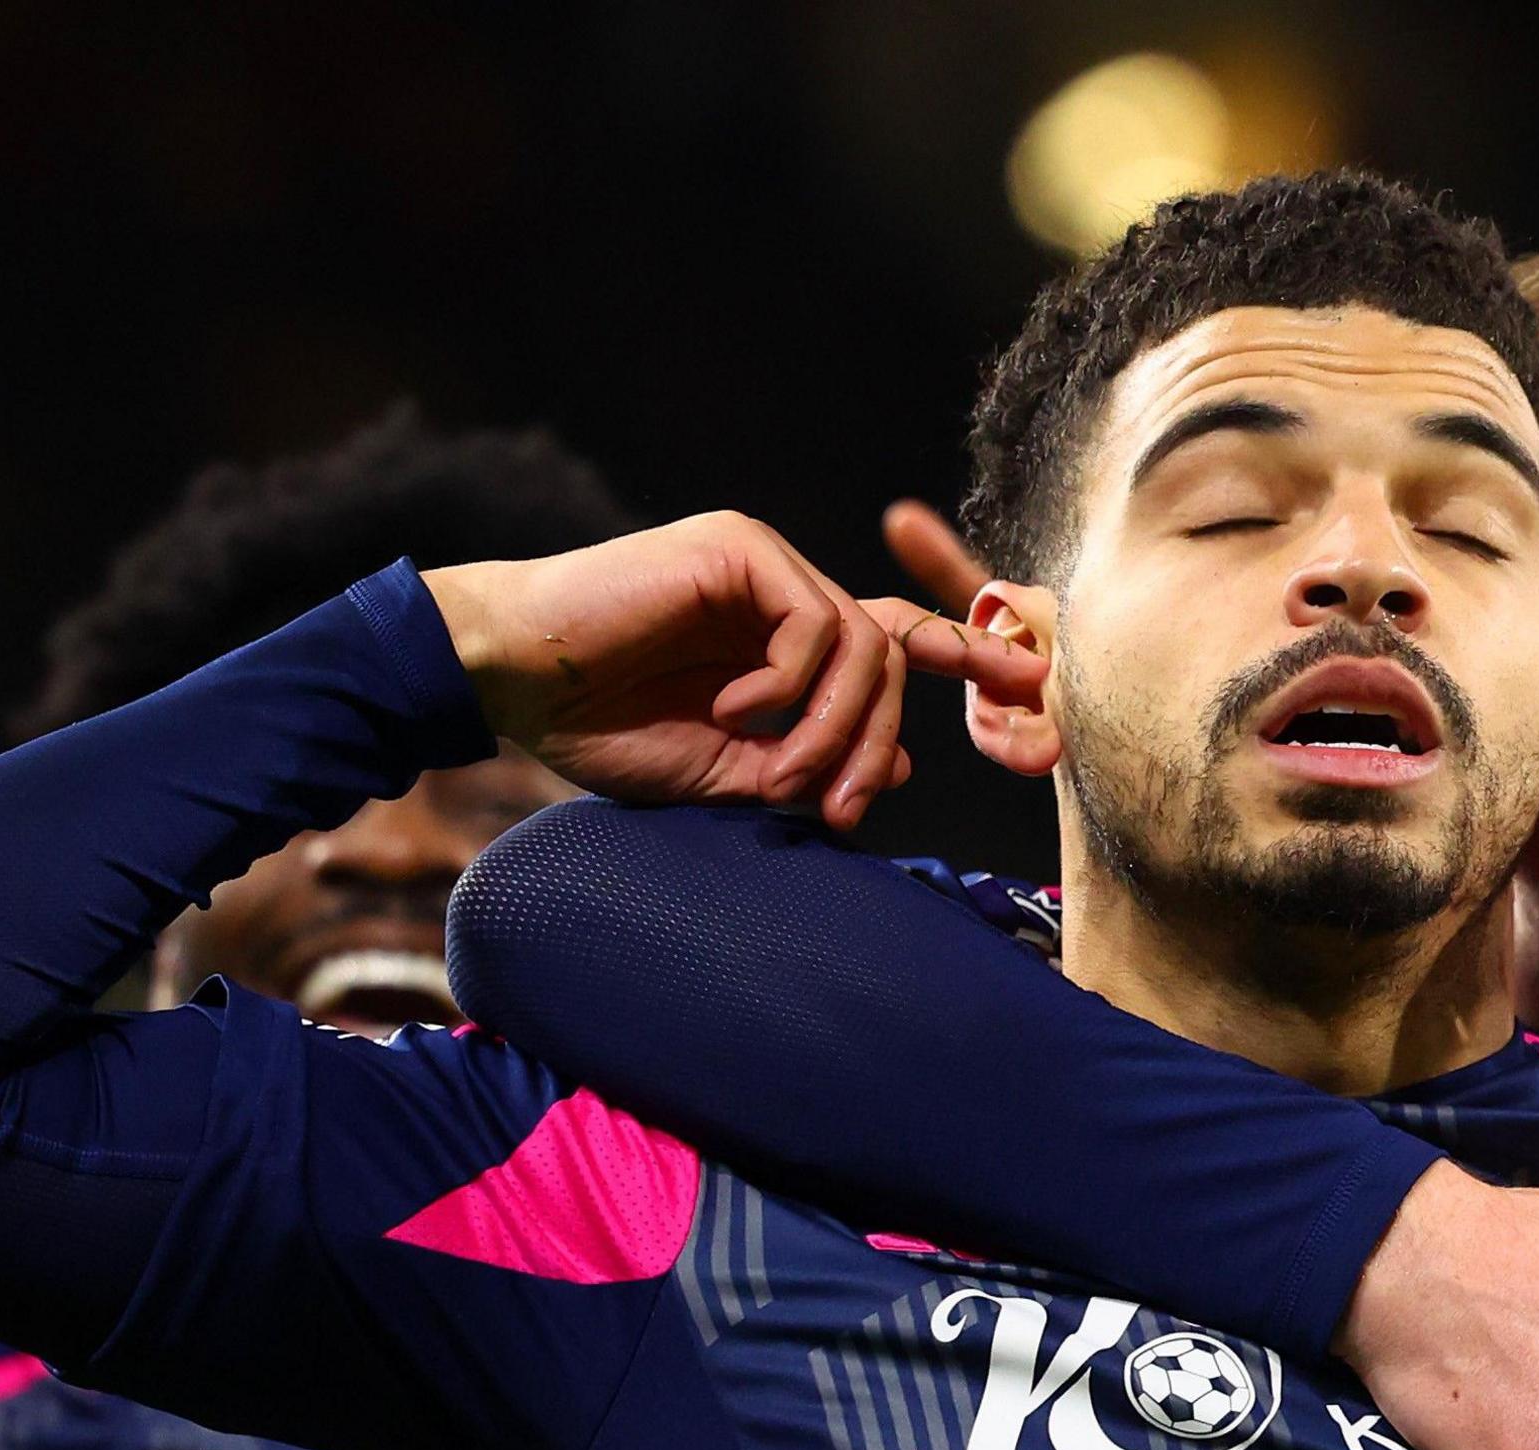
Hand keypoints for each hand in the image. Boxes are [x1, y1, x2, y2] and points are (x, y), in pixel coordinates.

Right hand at [422, 512, 1044, 832]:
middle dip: (878, 743)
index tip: (1030, 687)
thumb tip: (902, 765)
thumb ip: (806, 766)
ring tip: (777, 776)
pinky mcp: (738, 548)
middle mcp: (782, 586)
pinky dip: (790, 688)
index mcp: (781, 633)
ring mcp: (763, 560)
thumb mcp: (723, 771)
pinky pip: (816, 625)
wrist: (509, 680)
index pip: (896, 637)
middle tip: (841, 810)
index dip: (966, 658)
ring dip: (835, 731)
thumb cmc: (599, 727)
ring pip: (866, 645)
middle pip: (892, 656)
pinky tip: (737, 714)